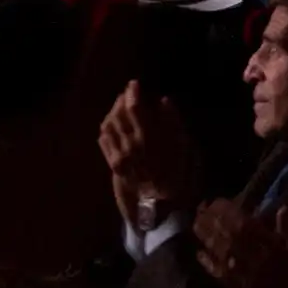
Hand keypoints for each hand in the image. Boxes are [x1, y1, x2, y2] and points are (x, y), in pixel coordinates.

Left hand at [99, 81, 195, 219]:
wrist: (162, 204)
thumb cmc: (179, 175)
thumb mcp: (184, 146)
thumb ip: (174, 122)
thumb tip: (165, 101)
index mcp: (149, 137)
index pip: (135, 107)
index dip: (133, 92)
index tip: (135, 84)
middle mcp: (130, 144)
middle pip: (118, 113)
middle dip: (122, 100)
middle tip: (128, 93)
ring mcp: (119, 155)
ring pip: (108, 125)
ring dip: (112, 112)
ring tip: (119, 107)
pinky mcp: (113, 164)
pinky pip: (103, 141)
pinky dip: (106, 128)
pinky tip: (111, 126)